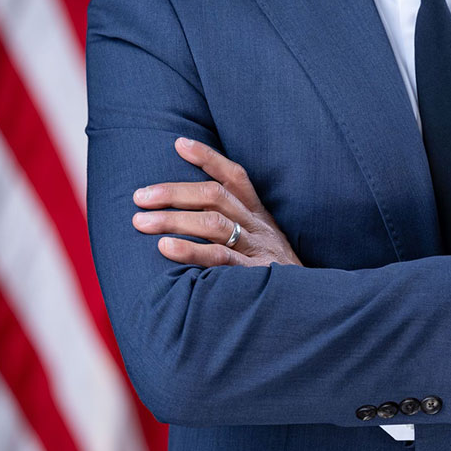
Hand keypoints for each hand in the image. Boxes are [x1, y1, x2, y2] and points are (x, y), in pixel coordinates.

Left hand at [132, 138, 302, 266]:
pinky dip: (191, 250)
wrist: (310, 307)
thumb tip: (189, 217)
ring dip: (174, 219)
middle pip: (215, 196)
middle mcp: (258, 227)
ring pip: (213, 223)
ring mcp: (257, 250)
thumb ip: (236, 230)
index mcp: (260, 216)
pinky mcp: (254, 275)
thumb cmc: (276, 278)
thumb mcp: (263, 246)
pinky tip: (165, 248)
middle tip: (139, 197)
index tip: (179, 143)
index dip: (208, 158)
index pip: (235, 177)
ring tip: (141, 222)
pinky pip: (220, 258)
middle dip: (174, 192)